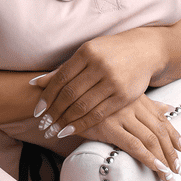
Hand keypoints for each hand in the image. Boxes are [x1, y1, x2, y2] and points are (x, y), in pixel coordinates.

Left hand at [32, 30, 163, 137]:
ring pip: (83, 106)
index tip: (37, 111)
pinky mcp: (124, 95)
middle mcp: (99, 65)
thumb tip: (36, 83)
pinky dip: (83, 124)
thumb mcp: (88, 53)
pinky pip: (99, 113)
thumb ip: (64, 69)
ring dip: (65, 121)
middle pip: (70, 94)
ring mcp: (113, 81)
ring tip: (54, 130)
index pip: (61, 78)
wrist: (145, 50)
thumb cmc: (111, 52)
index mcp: (87, 52)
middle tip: (43, 125)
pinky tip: (72, 130)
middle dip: (54, 112)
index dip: (47, 97)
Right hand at [41, 96, 180, 180]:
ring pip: (150, 139)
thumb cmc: (92, 98)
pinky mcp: (109, 126)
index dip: (175, 136)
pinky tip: (157, 169)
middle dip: (172, 153)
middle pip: (160, 132)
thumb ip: (147, 103)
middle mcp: (134, 105)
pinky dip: (147, 158)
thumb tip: (170, 106)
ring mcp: (122, 114)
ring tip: (171, 177)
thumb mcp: (122, 97)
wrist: (62, 95)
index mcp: (138, 98)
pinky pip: (133, 145)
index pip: (162, 120)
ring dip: (163, 160)